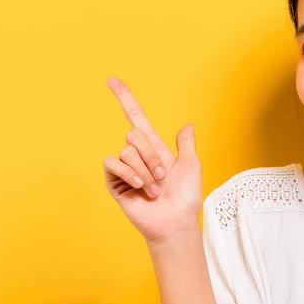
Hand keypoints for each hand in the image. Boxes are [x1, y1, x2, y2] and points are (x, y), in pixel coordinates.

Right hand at [101, 76, 202, 244]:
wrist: (175, 222)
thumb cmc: (185, 198)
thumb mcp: (192, 165)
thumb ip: (186, 143)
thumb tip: (188, 125)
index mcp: (154, 147)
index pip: (135, 116)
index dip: (124, 98)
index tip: (112, 80)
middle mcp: (137, 155)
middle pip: (134, 134)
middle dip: (152, 155)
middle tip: (162, 177)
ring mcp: (125, 169)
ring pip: (127, 150)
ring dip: (144, 171)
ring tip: (154, 189)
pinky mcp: (114, 182)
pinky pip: (113, 163)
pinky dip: (128, 173)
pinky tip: (138, 187)